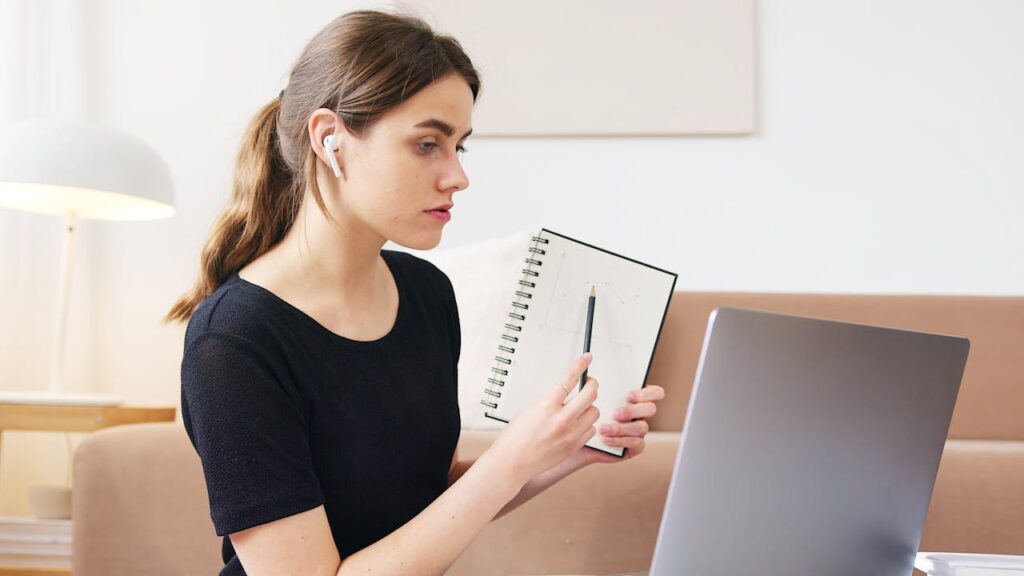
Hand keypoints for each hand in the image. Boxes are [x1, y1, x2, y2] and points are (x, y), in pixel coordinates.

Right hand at [487, 353, 600, 486]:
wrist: (512, 462)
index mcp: (546, 405)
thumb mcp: (530, 409)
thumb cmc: (515, 437)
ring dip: (588, 407)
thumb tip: (567, 393)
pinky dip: (586, 424)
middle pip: (590, 394)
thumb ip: (551, 401)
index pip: (569, 379)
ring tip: (579, 408)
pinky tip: (577, 424)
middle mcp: (561, 419)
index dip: (580, 366)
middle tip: (589, 383)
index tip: (586, 358)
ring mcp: (570, 434)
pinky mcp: (573, 446)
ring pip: (594, 412)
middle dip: (592, 384)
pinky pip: (591, 430)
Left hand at [581, 384, 664, 464]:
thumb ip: (596, 387)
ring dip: (621, 428)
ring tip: (602, 429)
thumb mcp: (588, 398)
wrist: (576, 438)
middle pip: (651, 409)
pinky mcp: (635, 447)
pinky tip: (605, 439)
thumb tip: (596, 379)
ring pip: (642, 427)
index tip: (628, 396)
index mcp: (634, 398)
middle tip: (614, 414)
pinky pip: (636, 443)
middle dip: (633, 411)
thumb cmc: (584, 414)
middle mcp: (640, 414)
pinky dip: (620, 440)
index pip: (655, 392)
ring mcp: (639, 431)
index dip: (647, 393)